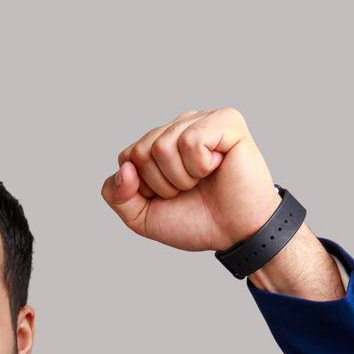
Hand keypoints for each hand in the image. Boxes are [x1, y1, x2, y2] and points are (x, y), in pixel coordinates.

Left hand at [101, 107, 281, 251]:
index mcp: (162, 141)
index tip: (171, 196)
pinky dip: (200, 166)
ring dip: (182, 177)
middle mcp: (181, 125)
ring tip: (204, 180)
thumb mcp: (143, 216)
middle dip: (162, 183)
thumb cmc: (197, 221)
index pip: (128, 157)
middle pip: (142, 151)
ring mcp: (204, 120)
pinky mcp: (226, 121)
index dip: (144, 187)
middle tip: (190, 189)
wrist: (236, 233)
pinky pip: (191, 141)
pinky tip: (218, 168)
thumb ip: (117, 196)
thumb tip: (125, 167)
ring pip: (163, 146)